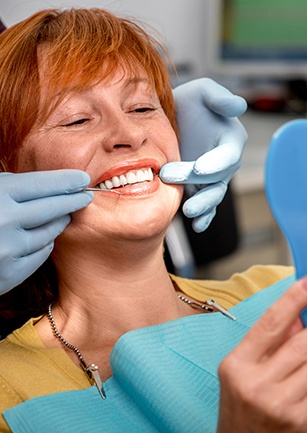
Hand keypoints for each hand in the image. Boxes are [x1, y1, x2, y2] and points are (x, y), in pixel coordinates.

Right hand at [0, 170, 92, 294]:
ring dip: (60, 222)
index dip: (66, 181)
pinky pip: (41, 254)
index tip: (82, 179)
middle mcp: (5, 222)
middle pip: (53, 208)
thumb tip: (50, 184)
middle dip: (73, 200)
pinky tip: (47, 237)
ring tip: (65, 214)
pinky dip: (45, 243)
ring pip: (50, 233)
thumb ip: (9, 186)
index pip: (43, 184)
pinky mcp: (10, 274)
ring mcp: (9, 251)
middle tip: (86, 196)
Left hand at [160, 78, 246, 231]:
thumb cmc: (189, 103)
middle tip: (170, 178)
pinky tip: (196, 225)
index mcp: (230, 140)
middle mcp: (223, 162)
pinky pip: (205, 205)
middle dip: (198, 183)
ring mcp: (211, 178)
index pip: (228, 155)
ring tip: (189, 212)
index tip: (199, 168)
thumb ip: (219, 98)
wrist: (170, 119)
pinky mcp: (198, 188)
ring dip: (203, 206)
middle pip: (217, 178)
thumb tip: (238, 106)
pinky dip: (203, 217)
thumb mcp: (202, 91)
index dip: (216, 163)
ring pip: (212, 196)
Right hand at [217, 278, 306, 432]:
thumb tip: (297, 316)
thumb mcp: (242, 368)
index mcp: (238, 365)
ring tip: (304, 345)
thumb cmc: (239, 405)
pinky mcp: (300, 421)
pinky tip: (305, 369)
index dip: (292, 299)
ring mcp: (281, 405)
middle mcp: (257, 384)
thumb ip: (268, 341)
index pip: (270, 323)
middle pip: (301, 342)